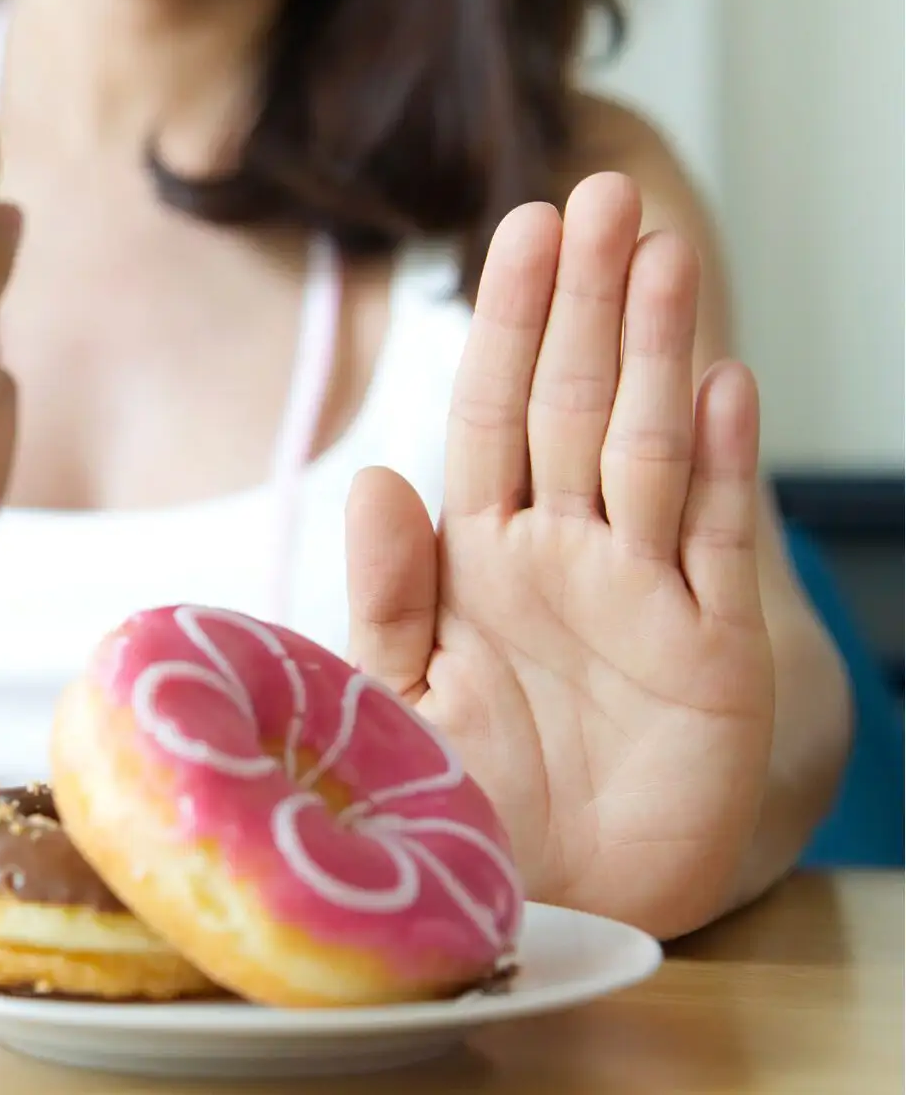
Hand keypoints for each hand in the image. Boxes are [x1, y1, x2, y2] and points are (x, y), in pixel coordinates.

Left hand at [345, 172, 775, 937]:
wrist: (540, 905)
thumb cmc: (461, 801)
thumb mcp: (394, 698)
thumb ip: (385, 595)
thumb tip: (376, 476)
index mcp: (478, 556)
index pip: (493, 413)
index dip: (509, 323)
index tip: (520, 226)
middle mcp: (563, 555)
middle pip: (577, 405)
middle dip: (587, 302)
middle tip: (600, 194)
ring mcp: (643, 595)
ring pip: (651, 448)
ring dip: (657, 351)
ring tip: (661, 253)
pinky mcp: (712, 654)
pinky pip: (716, 543)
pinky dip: (722, 465)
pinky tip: (724, 381)